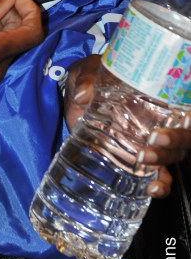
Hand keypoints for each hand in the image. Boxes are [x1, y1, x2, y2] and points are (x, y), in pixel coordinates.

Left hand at [64, 55, 190, 198]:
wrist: (78, 96)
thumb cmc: (91, 76)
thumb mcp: (88, 69)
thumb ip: (86, 77)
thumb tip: (82, 95)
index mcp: (158, 93)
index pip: (185, 105)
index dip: (190, 116)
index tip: (186, 118)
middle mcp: (162, 118)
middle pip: (184, 134)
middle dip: (175, 139)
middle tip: (155, 138)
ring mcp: (152, 140)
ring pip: (174, 154)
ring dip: (164, 159)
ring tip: (145, 158)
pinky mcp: (140, 158)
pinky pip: (160, 175)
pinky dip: (161, 185)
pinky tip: (152, 189)